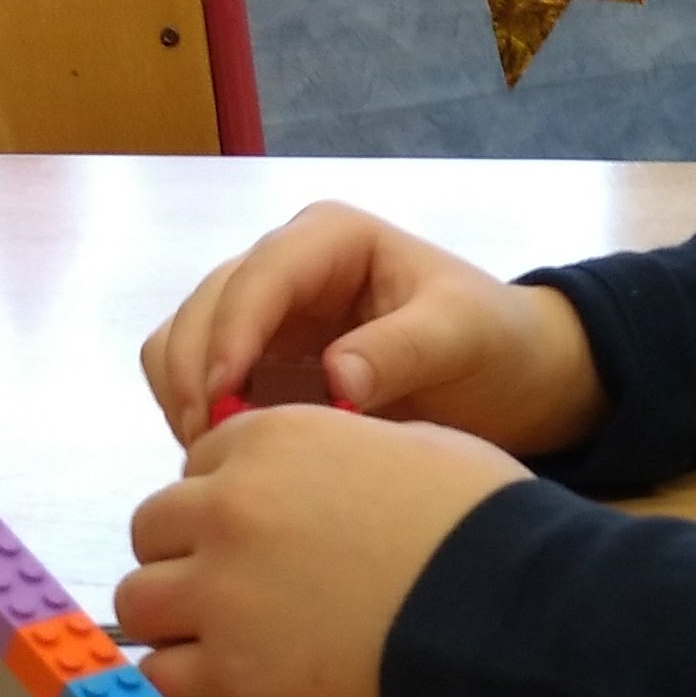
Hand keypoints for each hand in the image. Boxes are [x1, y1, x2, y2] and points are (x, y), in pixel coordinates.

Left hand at [119, 405, 530, 696]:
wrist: (515, 611)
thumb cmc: (485, 523)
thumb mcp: (414, 446)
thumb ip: (340, 453)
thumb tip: (328, 477)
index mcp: (273, 438)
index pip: (200, 464)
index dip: (228, 499)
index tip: (264, 533)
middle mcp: (229, 504)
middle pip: (154, 529)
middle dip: (189, 556)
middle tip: (240, 589)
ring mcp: (221, 590)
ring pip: (138, 602)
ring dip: (174, 621)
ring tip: (224, 642)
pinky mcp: (231, 673)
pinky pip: (159, 679)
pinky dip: (182, 686)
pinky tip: (220, 689)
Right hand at [140, 198, 605, 453]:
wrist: (511, 380)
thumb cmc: (495, 342)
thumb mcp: (464, 336)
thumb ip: (403, 350)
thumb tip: (335, 378)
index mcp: (331, 240)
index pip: (258, 275)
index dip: (230, 332)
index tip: (222, 394)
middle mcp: (285, 267)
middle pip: (204, 307)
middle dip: (196, 371)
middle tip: (212, 446)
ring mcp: (266, 317)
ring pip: (183, 343)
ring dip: (187, 396)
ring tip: (218, 457)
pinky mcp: (259, 365)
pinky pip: (198, 382)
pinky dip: (198, 415)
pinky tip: (231, 457)